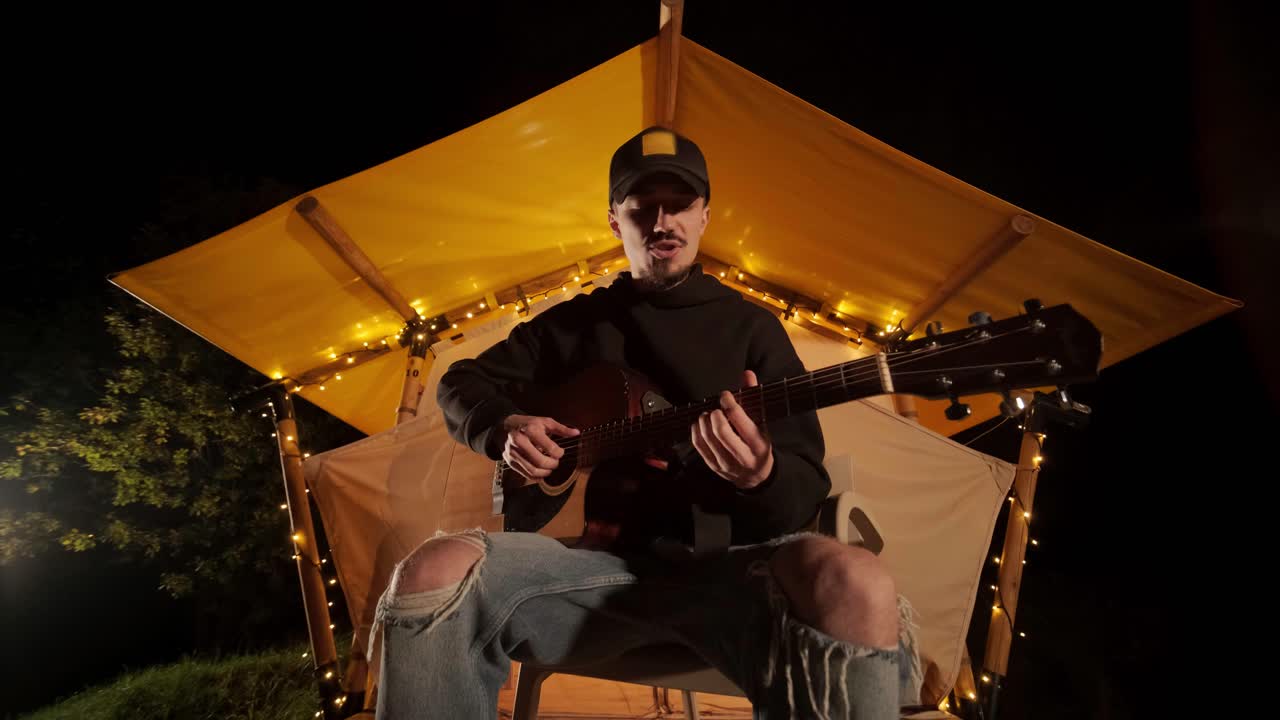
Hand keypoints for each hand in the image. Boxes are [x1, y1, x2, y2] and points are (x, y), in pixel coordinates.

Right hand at [500, 414, 579, 479]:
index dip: (559, 453)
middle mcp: (519, 441)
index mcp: (531, 430)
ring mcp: (513, 452)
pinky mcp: (510, 461)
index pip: (550, 448)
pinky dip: (537, 477)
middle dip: (553, 464)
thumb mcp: (545, 422)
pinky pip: (526, 474)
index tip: (560, 452)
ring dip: (545, 472)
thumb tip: (576, 433)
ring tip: (550, 468)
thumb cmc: (528, 424)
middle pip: (541, 461)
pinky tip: (542, 472)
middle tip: (556, 462)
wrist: (505, 427)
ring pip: (533, 470)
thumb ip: (561, 428)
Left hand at [691, 370, 773, 489]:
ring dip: (704, 421)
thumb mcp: (762, 423)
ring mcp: (726, 463)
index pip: (739, 420)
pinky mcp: (713, 466)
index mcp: (758, 444)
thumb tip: (747, 374)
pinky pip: (699, 446)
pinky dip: (696, 431)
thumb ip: (753, 397)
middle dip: (715, 414)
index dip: (729, 403)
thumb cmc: (758, 444)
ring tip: (708, 414)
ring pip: (707, 439)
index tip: (725, 395)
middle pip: (721, 431)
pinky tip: (700, 423)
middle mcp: (742, 456)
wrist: (757, 476)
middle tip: (716, 408)